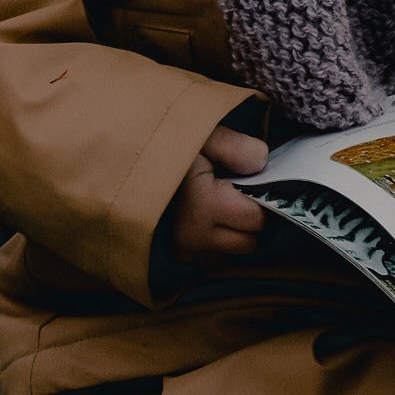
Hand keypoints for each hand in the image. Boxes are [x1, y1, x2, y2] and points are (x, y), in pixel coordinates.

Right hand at [170, 125, 267, 261]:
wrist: (133, 165)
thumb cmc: (172, 148)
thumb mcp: (205, 137)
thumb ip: (236, 148)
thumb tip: (262, 163)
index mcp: (205, 207)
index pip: (258, 220)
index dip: (260, 199)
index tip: (246, 183)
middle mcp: (195, 237)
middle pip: (250, 241)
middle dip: (250, 220)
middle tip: (235, 194)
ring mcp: (186, 251)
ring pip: (234, 252)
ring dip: (236, 233)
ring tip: (221, 205)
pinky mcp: (179, 258)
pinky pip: (217, 258)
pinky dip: (220, 242)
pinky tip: (210, 219)